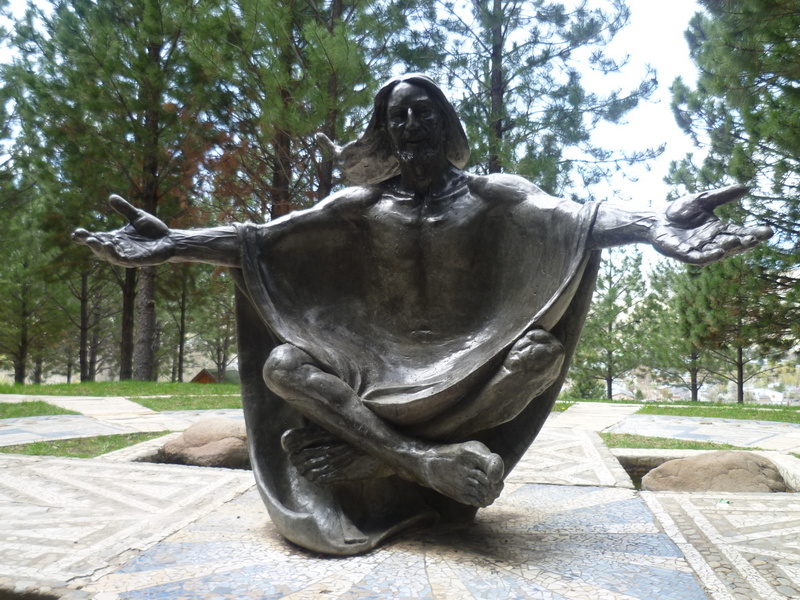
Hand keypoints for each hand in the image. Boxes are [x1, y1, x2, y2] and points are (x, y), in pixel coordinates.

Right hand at [72, 195, 173, 266]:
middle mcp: (119, 248)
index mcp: (116, 238)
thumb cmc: (154, 230)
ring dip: (100, 248)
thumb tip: (111, 197)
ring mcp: (127, 256)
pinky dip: (114, 254)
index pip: (97, 238)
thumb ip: (125, 208)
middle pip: (100, 248)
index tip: (76, 233)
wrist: (170, 240)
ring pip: (109, 255)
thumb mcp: (137, 216)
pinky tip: (110, 245)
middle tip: (81, 236)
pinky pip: (123, 260)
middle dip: (90, 243)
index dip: (85, 237)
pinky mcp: (137, 261)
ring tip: (92, 241)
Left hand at [651, 185, 771, 264]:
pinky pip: (698, 258)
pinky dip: (709, 256)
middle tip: (756, 238)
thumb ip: (722, 196)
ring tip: (738, 241)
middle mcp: (711, 242)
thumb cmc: (680, 211)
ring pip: (717, 252)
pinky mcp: (684, 254)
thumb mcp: (703, 199)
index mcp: (719, 230)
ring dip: (728, 248)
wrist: (656, 219)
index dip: (754, 233)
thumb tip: (744, 188)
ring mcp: (698, 249)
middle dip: (745, 242)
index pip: (740, 232)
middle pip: (732, 244)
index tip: (768, 231)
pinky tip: (718, 252)